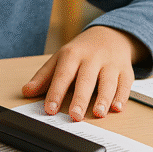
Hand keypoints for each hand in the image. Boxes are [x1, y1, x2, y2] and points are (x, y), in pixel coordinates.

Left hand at [21, 25, 145, 120]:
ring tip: (98, 114)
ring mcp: (111, 64)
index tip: (50, 109)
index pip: (63, 75)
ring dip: (104, 98)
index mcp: (72, 55)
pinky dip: (122, 96)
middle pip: (86, 79)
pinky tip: (117, 107)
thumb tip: (26, 92)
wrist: (110, 35)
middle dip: (81, 98)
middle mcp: (92, 58)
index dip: (56, 93)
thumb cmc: (82, 51)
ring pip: (108, 82)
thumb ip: (44, 76)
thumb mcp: (61, 58)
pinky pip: (125, 84)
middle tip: (75, 116)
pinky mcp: (126, 70)